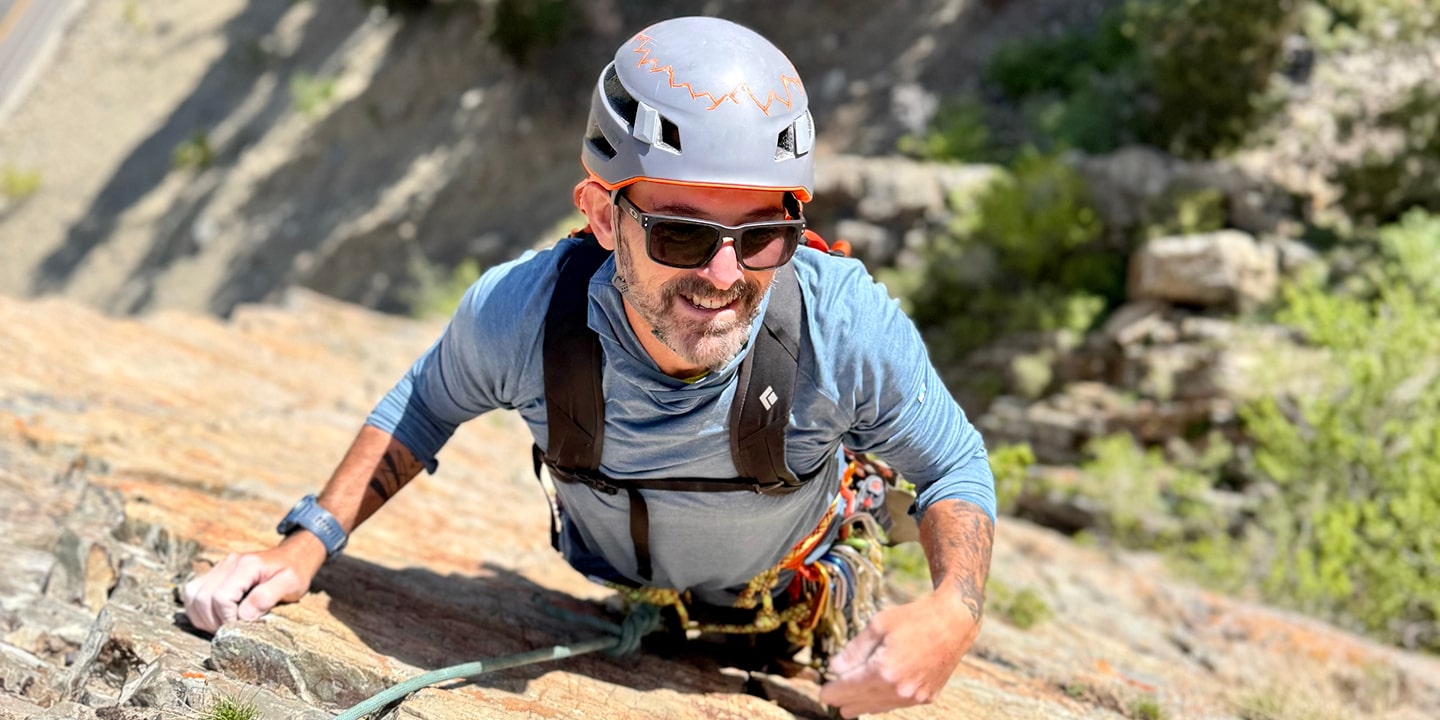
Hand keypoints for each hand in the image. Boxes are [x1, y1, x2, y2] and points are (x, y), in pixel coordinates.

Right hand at [181, 534, 325, 632]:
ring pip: (193, 596)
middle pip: (202, 599)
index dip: (227, 619)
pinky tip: (215, 617)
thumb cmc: (295, 571)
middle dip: (214, 621)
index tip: (242, 627)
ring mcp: (219, 567)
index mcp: (246, 565)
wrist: (293, 556)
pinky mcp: (214, 573)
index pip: (221, 598)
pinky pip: (192, 593)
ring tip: (223, 625)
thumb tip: (243, 616)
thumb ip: (266, 598)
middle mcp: (228, 563)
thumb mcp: (290, 584)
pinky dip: (198, 609)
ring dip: (203, 617)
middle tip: (232, 630)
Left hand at [818, 591, 980, 717]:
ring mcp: (914, 697)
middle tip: (833, 694)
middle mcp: (898, 690)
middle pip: (859, 704)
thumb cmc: (914, 618)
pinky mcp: (926, 697)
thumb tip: (834, 669)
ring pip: (876, 708)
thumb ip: (853, 651)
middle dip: (843, 699)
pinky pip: (895, 704)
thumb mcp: (878, 625)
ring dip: (862, 702)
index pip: (846, 690)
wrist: (954, 622)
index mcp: (883, 671)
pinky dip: (882, 699)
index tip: (822, 691)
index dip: (831, 691)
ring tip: (851, 699)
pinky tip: (877, 691)